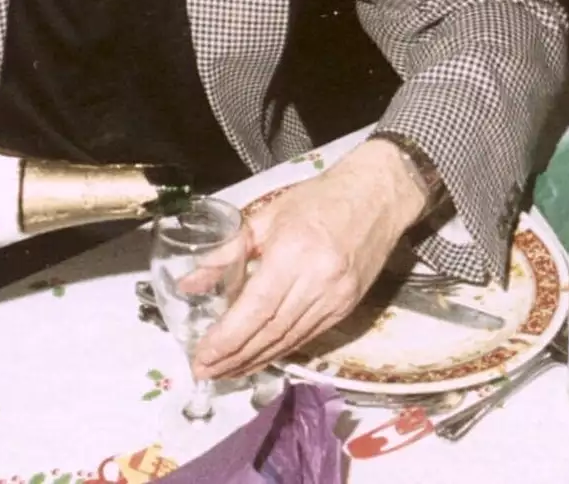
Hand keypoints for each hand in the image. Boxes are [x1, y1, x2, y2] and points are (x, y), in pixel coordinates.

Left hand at [191, 140, 429, 378]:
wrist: (377, 196)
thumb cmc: (319, 198)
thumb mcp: (266, 215)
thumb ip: (228, 250)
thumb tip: (191, 282)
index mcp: (294, 252)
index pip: (256, 308)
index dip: (227, 337)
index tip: (202, 354)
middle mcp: (317, 281)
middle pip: (271, 331)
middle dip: (235, 357)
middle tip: (204, 371)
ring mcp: (336, 298)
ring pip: (289, 340)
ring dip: (255, 361)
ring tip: (225, 372)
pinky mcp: (346, 307)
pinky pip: (308, 336)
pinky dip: (280, 350)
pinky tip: (259, 358)